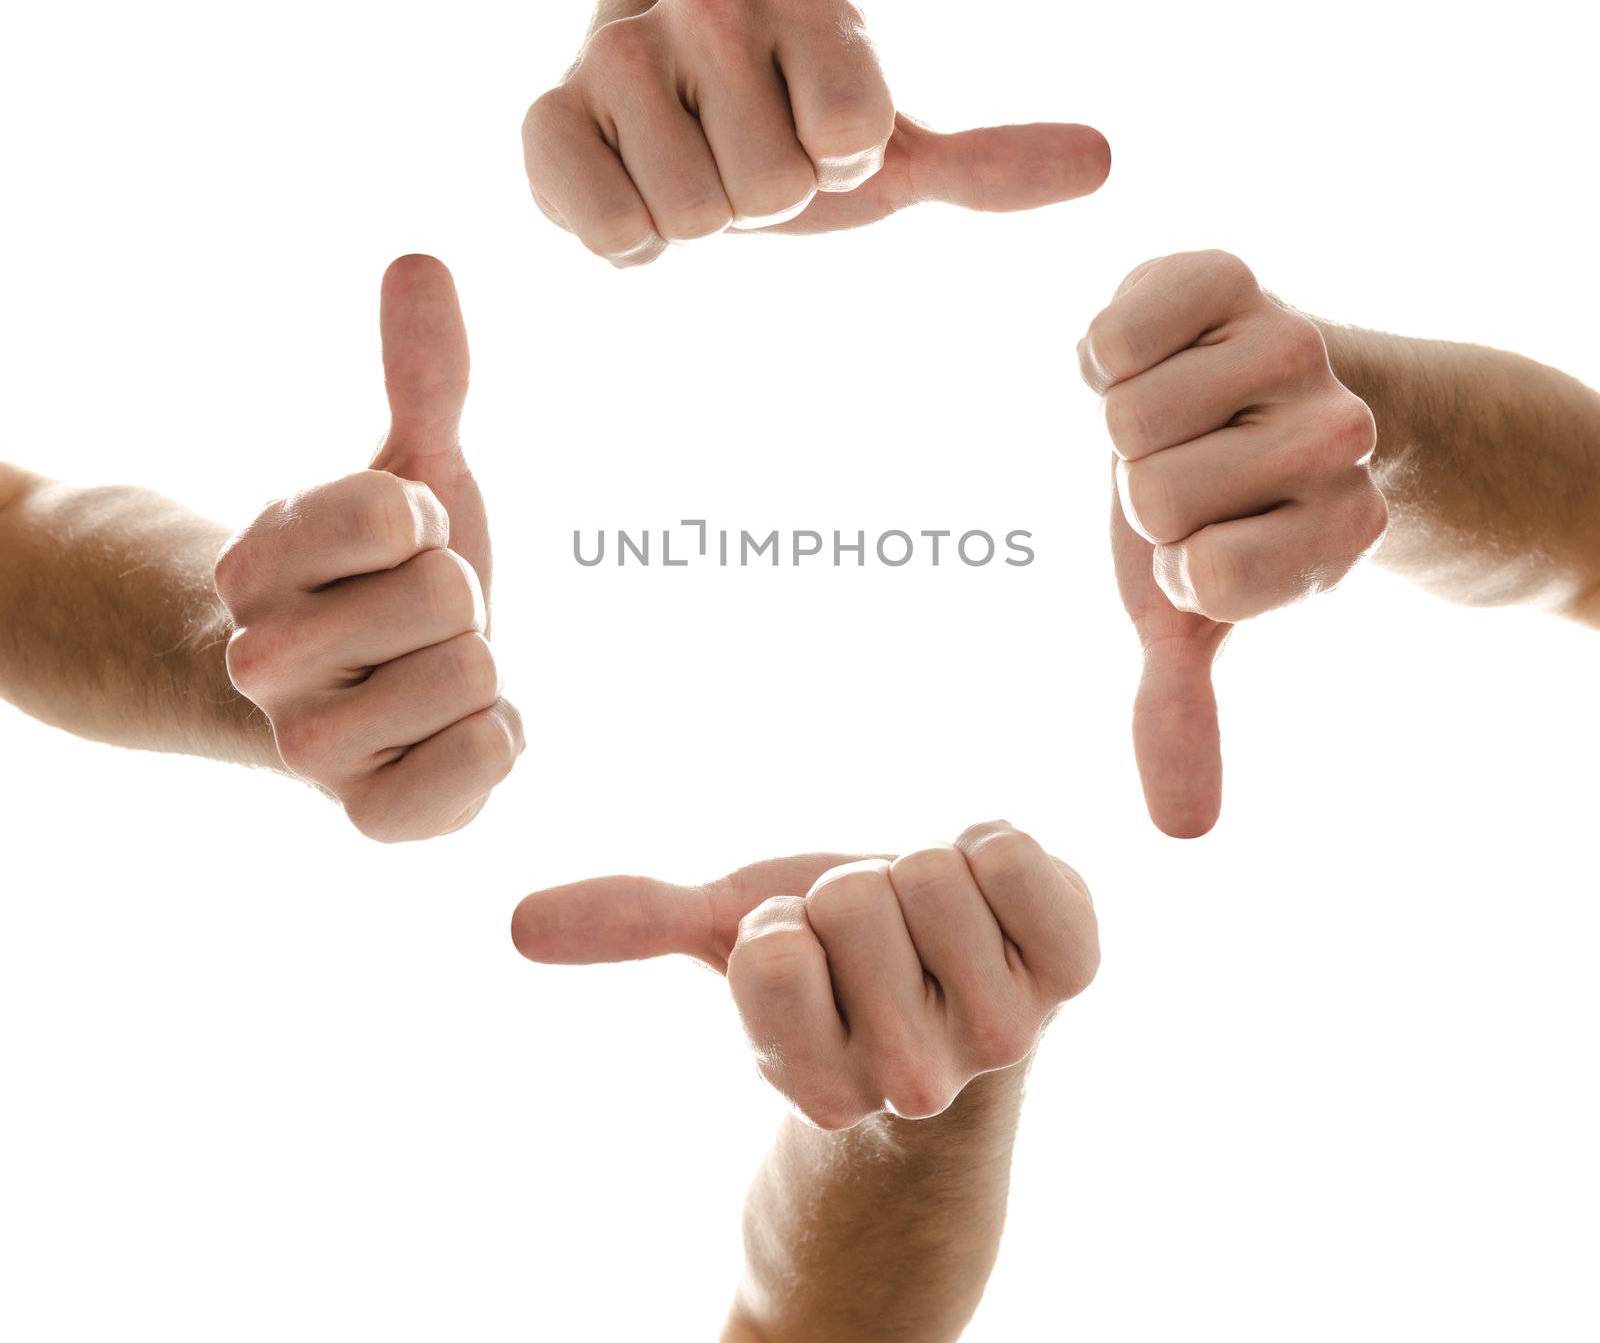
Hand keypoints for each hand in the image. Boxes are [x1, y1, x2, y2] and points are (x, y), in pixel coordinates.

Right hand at [214, 255, 524, 841]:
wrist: (343, 703)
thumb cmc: (373, 582)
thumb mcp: (401, 473)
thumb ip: (421, 377)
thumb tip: (422, 260)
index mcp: (256, 564)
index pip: (396, 512)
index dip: (419, 522)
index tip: (392, 547)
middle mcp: (263, 661)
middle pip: (448, 594)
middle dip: (455, 600)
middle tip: (413, 624)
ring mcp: (310, 749)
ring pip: (475, 675)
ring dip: (475, 671)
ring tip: (424, 677)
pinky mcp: (370, 815)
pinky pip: (481, 766)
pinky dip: (495, 742)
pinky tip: (461, 731)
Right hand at [510, 821, 1097, 1129]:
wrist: (955, 977)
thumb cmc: (838, 963)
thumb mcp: (732, 936)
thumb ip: (635, 923)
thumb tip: (519, 922)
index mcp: (823, 1086)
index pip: (769, 956)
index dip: (780, 925)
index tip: (809, 955)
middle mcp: (921, 1076)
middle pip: (854, 901)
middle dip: (851, 890)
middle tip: (880, 935)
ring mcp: (1007, 1028)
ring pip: (929, 872)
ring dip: (919, 867)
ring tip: (934, 920)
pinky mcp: (1072, 966)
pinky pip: (1012, 855)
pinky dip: (990, 843)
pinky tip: (989, 894)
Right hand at [522, 0, 1110, 265]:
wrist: (659, 85)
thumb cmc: (783, 122)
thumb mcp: (890, 145)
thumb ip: (988, 163)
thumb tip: (1107, 163)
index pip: (850, 137)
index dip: (835, 166)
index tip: (812, 139)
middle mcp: (705, 4)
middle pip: (769, 188)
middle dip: (765, 201)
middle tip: (740, 160)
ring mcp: (617, 52)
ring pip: (695, 215)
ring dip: (700, 221)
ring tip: (687, 169)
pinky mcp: (545, 114)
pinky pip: (609, 226)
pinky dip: (631, 240)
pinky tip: (633, 191)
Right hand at [1077, 249, 1387, 837]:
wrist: (1243, 387)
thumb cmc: (1214, 509)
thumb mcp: (1193, 611)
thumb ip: (1182, 707)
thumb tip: (1180, 831)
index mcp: (1341, 527)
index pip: (1211, 578)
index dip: (1178, 567)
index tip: (1211, 542)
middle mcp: (1335, 431)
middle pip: (1158, 499)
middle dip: (1142, 496)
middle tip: (1184, 470)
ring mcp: (1288, 346)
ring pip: (1133, 421)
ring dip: (1121, 429)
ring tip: (1169, 414)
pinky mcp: (1228, 277)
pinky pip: (1119, 329)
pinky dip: (1105, 349)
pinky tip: (1144, 356)